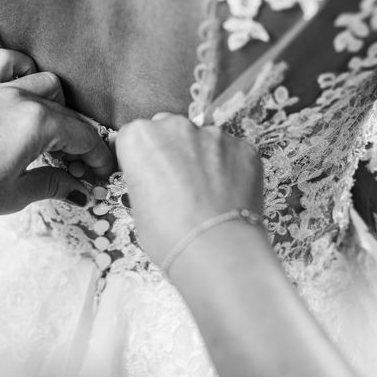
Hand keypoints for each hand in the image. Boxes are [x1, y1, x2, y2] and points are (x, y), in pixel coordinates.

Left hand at [0, 49, 113, 220]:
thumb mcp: (14, 195)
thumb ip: (53, 184)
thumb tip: (78, 187)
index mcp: (37, 124)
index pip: (84, 137)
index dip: (99, 158)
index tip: (103, 175)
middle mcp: (21, 98)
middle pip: (69, 113)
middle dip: (81, 142)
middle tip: (79, 170)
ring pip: (46, 83)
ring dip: (60, 109)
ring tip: (54, 137)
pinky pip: (8, 63)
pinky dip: (23, 71)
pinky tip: (24, 91)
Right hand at [115, 114, 263, 265]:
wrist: (214, 249)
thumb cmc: (167, 234)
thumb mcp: (137, 206)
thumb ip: (145, 178)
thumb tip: (158, 179)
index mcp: (140, 138)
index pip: (133, 137)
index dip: (138, 158)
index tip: (144, 174)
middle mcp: (176, 127)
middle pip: (168, 129)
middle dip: (170, 150)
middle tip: (175, 184)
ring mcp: (213, 135)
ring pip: (202, 140)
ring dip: (201, 158)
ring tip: (205, 193)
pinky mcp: (243, 147)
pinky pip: (231, 153)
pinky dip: (228, 168)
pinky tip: (226, 195)